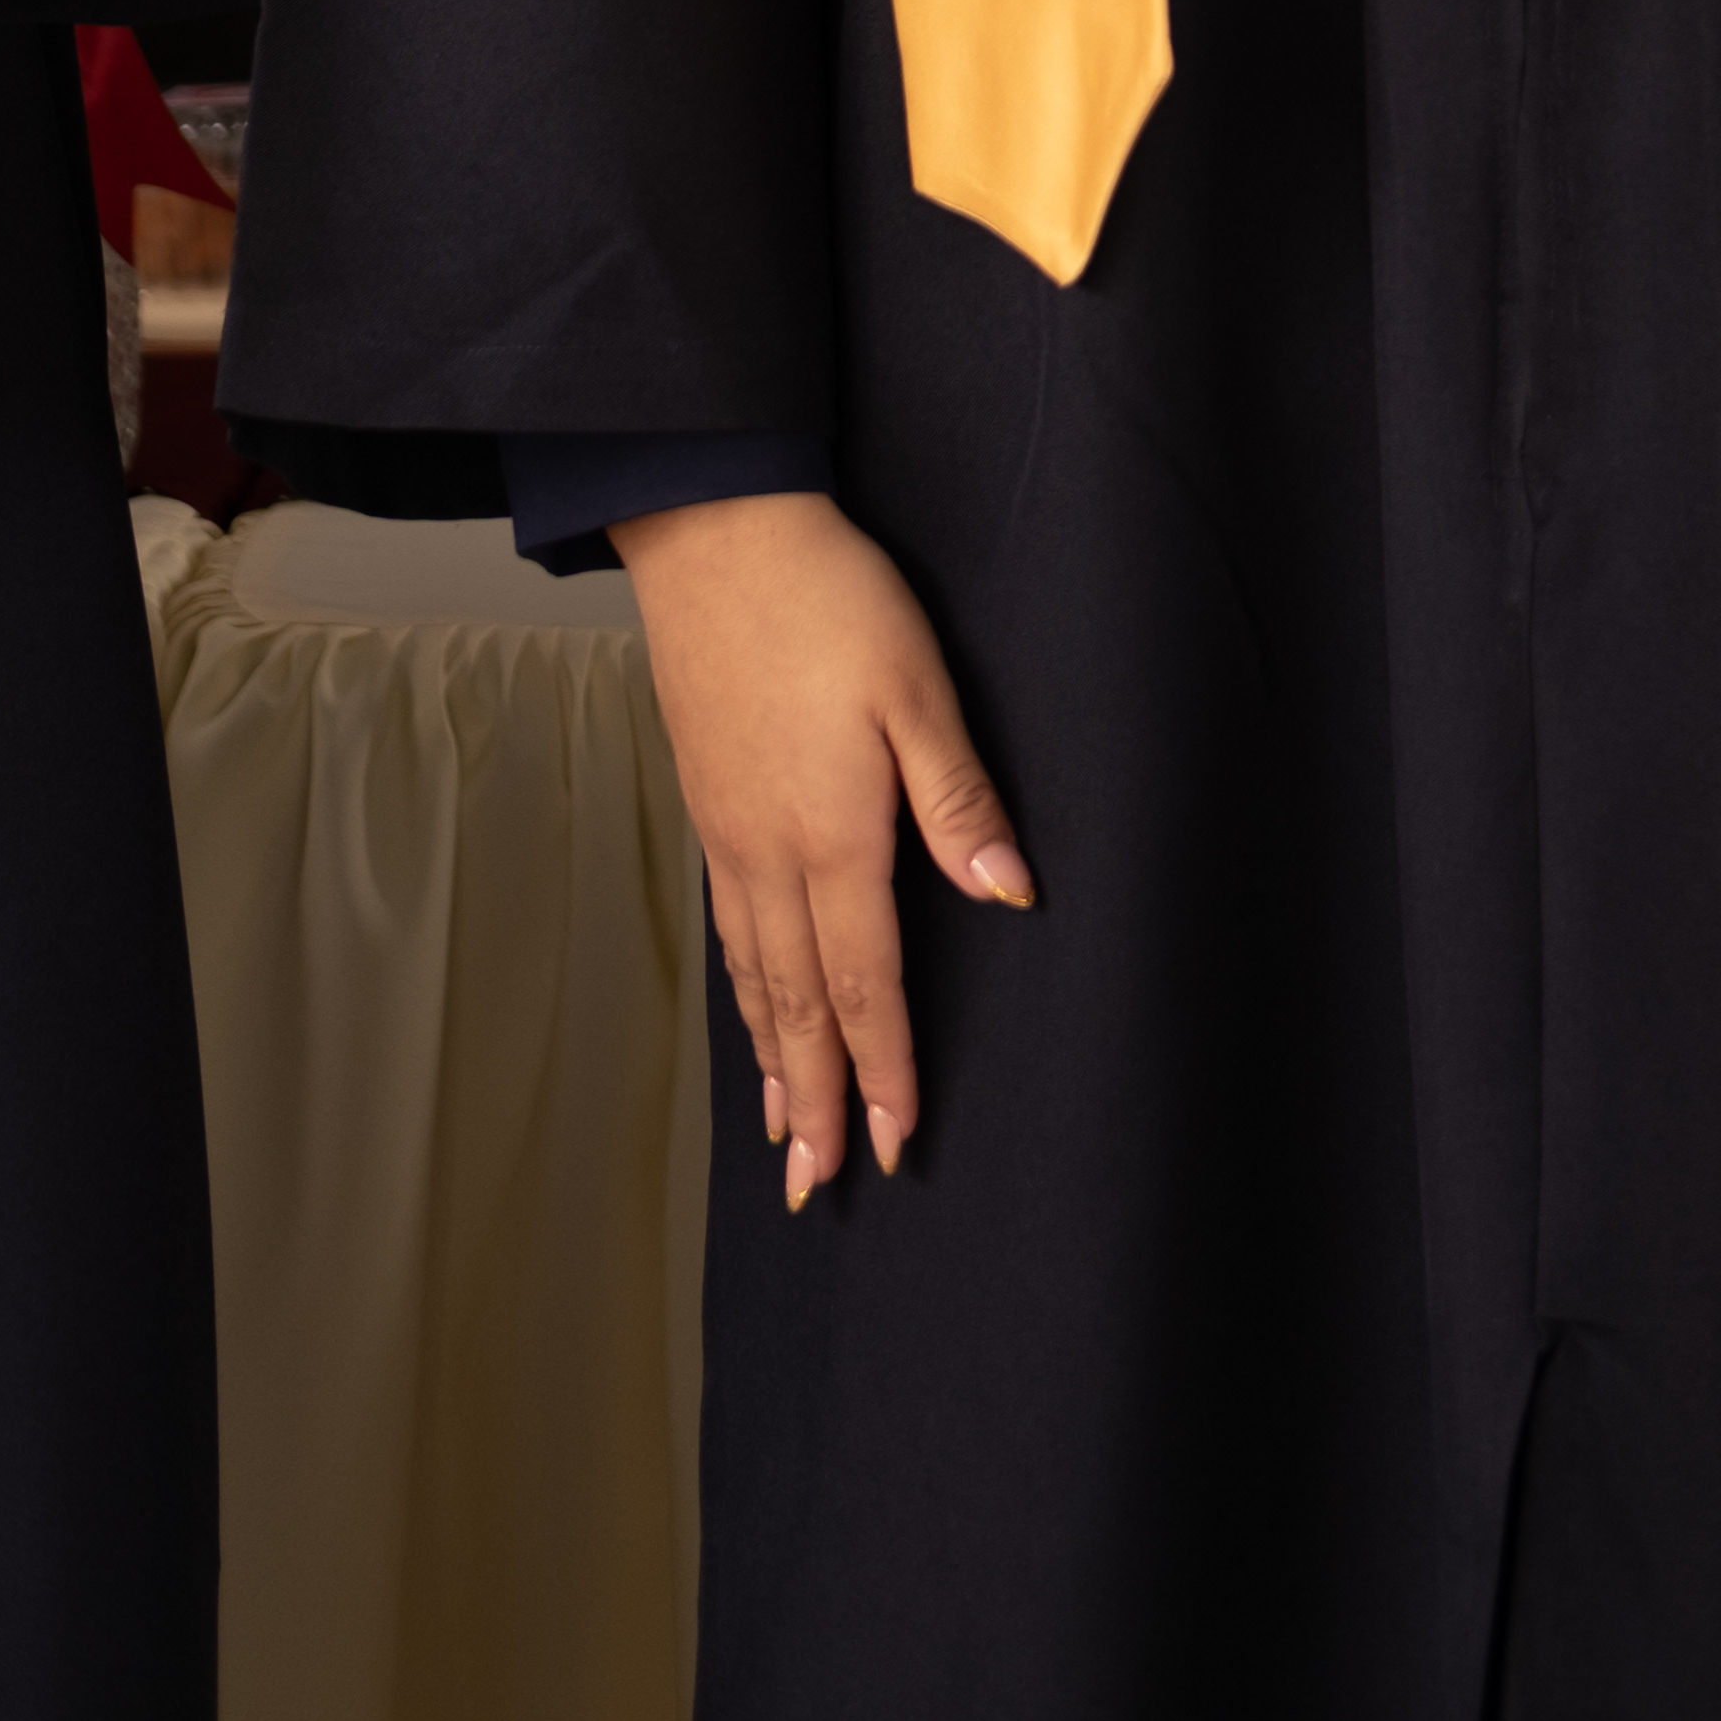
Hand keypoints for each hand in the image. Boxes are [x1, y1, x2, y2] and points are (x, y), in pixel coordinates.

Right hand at [614, 489, 1031, 1201]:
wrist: (716, 536)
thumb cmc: (831, 600)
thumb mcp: (919, 689)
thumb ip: (959, 801)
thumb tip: (1010, 897)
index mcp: (835, 834)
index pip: (865, 981)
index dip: (883, 1066)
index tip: (894, 1142)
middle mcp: (772, 853)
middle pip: (797, 1003)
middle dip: (815, 1098)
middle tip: (819, 1185)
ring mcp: (731, 832)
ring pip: (754, 975)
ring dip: (772, 1060)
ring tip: (781, 1130)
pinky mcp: (710, 804)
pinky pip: (728, 928)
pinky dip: (741, 991)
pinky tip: (749, 1009)